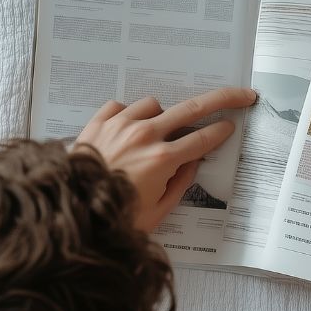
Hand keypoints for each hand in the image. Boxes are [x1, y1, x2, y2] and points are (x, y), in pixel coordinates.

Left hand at [75, 87, 256, 230]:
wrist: (70, 209)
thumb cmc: (114, 216)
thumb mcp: (158, 210)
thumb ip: (181, 182)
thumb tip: (194, 161)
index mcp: (163, 160)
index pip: (203, 138)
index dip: (221, 132)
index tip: (231, 126)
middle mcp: (144, 135)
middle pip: (192, 108)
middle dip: (222, 99)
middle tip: (240, 95)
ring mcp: (120, 124)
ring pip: (154, 105)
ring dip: (161, 116)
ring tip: (154, 134)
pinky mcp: (99, 121)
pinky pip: (122, 106)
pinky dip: (129, 115)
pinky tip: (127, 132)